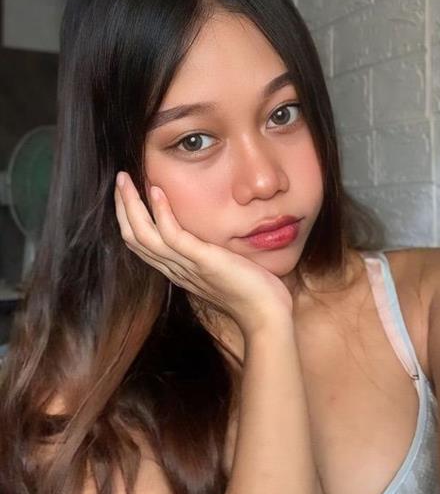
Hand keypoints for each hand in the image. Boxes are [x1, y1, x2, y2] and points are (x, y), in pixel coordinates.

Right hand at [114, 172, 292, 335]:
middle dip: (123, 207)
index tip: (127, 193)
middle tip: (119, 179)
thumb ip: (206, 253)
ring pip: (144, 236)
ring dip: (131, 206)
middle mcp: (175, 269)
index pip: (141, 244)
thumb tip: (206, 235)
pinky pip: (172, 236)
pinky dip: (161, 213)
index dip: (129, 218)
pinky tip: (156, 192)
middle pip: (134, 238)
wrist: (265, 314)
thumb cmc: (250, 291)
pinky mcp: (202, 261)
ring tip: (125, 180)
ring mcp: (186, 266)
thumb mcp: (220, 267)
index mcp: (177, 271)